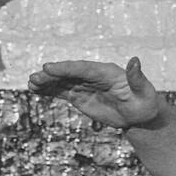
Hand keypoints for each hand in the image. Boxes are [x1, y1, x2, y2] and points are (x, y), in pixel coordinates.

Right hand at [28, 55, 160, 128]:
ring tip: (31, 84)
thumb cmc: (145, 102)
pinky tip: (36, 90)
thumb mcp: (144, 92)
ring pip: (63, 83)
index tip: (50, 68)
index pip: (82, 68)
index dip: (66, 68)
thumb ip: (137, 78)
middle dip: (52, 75)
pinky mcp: (80, 97)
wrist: (140, 114)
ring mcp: (85, 86)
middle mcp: (92, 76)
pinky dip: (49, 91)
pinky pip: (62, 92)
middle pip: (69, 74)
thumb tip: (135, 60)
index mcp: (105, 72)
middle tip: (35, 77)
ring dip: (46, 83)